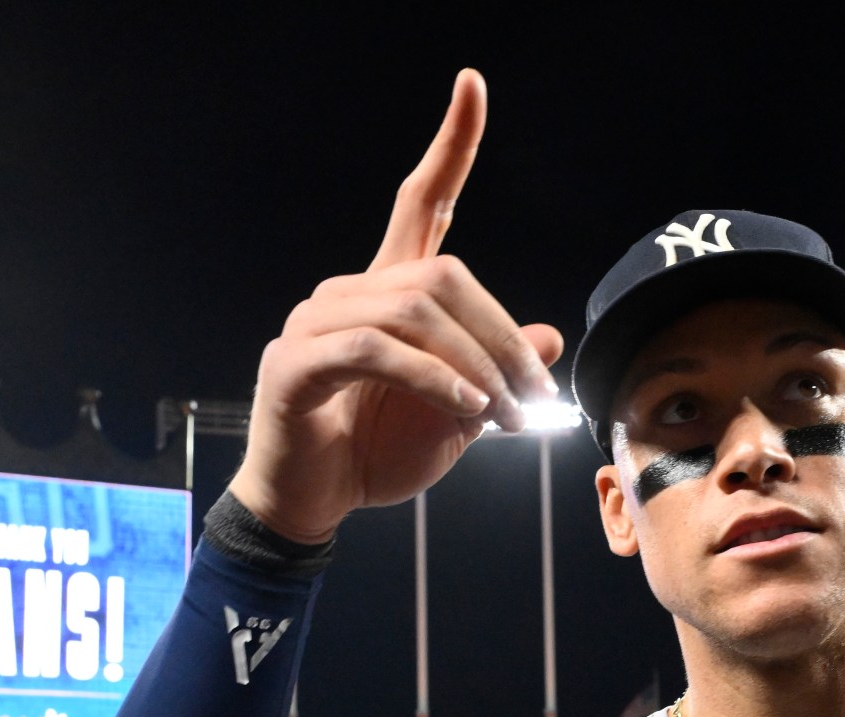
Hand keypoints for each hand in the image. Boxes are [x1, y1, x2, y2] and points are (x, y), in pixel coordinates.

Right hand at [229, 69, 564, 544]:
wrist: (310, 506)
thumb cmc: (376, 455)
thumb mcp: (459, 417)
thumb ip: (496, 374)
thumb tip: (548, 336)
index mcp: (387, 293)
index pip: (420, 201)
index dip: (451, 144)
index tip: (473, 83)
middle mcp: (348, 291)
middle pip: (442, 274)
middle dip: (504, 335)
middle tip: (540, 395)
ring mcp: (314, 322)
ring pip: (414, 310)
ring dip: (478, 364)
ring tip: (509, 415)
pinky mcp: (295, 364)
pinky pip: (377, 352)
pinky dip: (436, 379)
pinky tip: (470, 410)